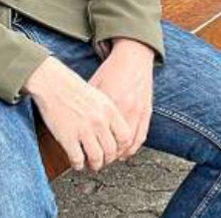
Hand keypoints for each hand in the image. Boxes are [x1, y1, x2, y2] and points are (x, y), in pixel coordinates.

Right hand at [23, 56, 131, 171]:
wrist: (51, 83)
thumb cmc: (73, 88)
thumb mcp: (98, 97)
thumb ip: (108, 114)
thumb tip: (114, 132)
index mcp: (109, 110)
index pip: (126, 137)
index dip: (122, 148)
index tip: (117, 151)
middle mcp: (99, 121)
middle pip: (111, 150)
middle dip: (108, 160)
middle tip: (103, 160)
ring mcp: (83, 130)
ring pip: (97, 158)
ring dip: (95, 165)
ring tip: (91, 164)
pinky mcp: (67, 137)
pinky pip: (77, 159)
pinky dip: (78, 165)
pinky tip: (77, 162)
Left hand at [89, 39, 154, 158]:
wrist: (133, 57)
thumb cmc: (111, 70)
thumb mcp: (94, 86)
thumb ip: (87, 106)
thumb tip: (73, 124)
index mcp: (109, 103)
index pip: (99, 136)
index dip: (91, 150)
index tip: (83, 157)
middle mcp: (125, 110)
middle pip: (114, 144)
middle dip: (104, 157)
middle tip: (95, 162)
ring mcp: (138, 112)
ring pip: (128, 144)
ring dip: (118, 155)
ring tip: (108, 159)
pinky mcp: (147, 112)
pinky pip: (141, 137)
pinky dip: (132, 148)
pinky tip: (124, 153)